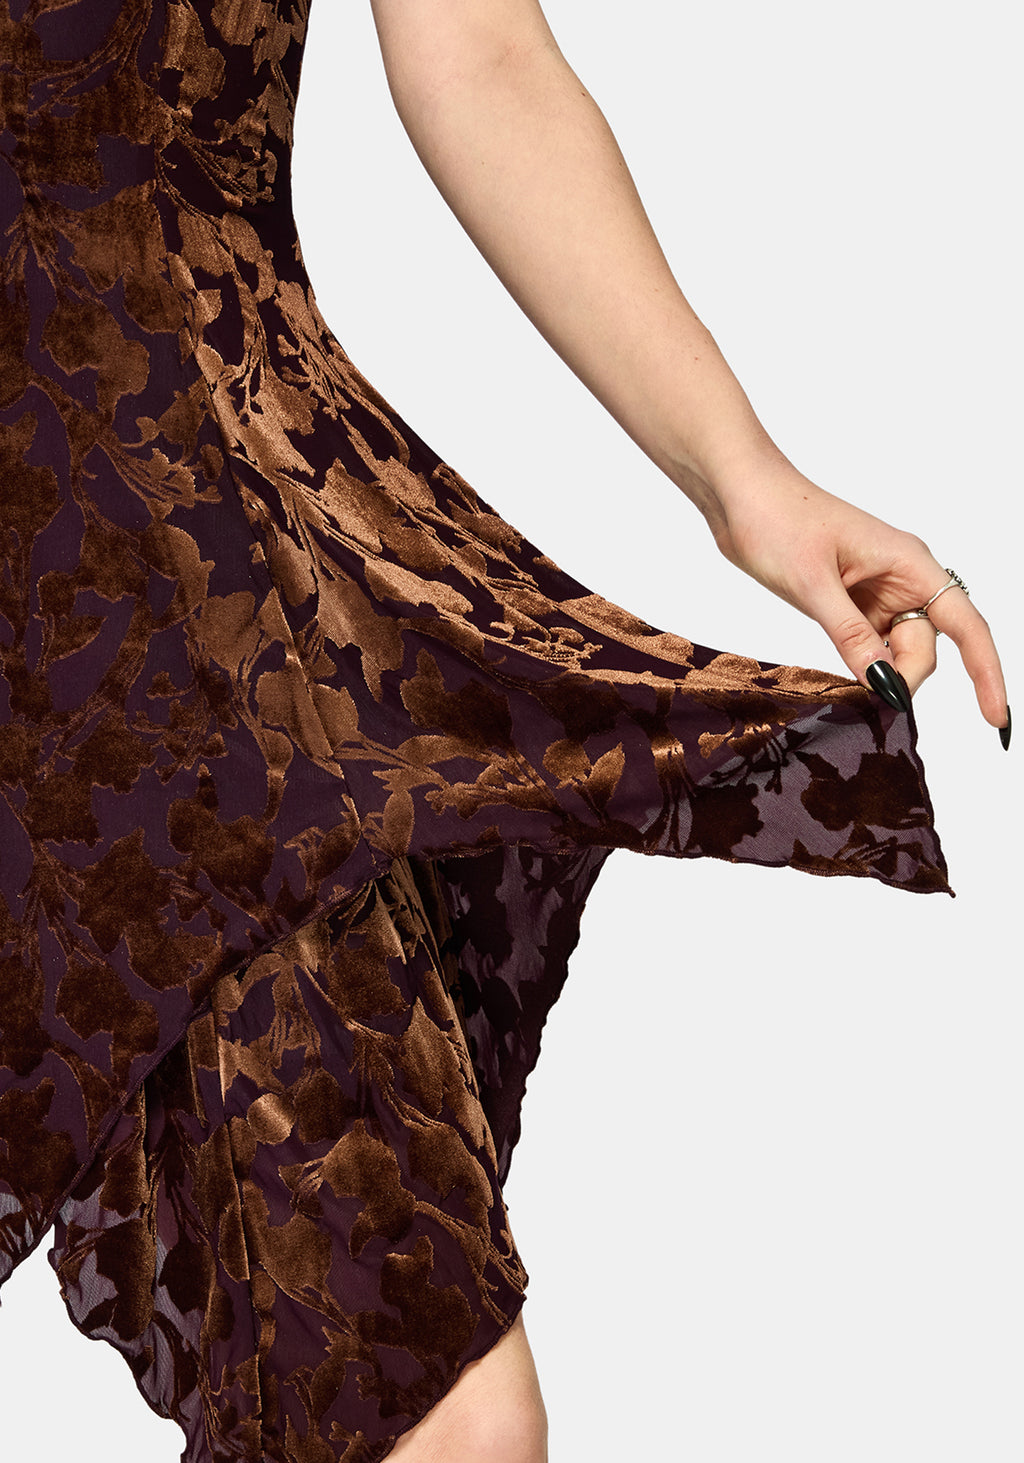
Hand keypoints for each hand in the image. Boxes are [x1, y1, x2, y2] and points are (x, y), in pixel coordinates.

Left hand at [711, 466, 1008, 737]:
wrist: (738, 493)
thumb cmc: (776, 518)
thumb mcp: (812, 583)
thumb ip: (850, 635)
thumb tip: (886, 685)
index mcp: (908, 563)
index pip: (966, 625)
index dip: (986, 672)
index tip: (995, 718)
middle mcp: (900, 578)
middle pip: (924, 647)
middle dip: (903, 678)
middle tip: (867, 701)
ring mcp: (874, 592)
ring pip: (896, 651)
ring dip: (880, 675)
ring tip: (846, 688)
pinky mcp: (849, 603)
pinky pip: (870, 645)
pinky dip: (862, 666)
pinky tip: (845, 678)